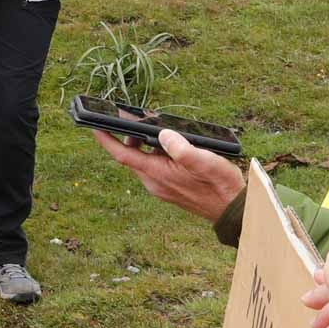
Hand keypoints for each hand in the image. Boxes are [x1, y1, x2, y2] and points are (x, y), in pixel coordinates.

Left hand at [92, 127, 243, 221]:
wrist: (234, 211)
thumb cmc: (220, 186)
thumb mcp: (204, 162)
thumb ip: (181, 148)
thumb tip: (163, 134)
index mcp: (157, 175)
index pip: (122, 155)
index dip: (106, 139)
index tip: (94, 124)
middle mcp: (154, 182)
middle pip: (131, 155)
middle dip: (127, 136)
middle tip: (132, 117)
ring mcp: (161, 186)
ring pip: (143, 160)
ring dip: (143, 143)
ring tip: (154, 127)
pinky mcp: (170, 187)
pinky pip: (154, 166)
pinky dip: (155, 152)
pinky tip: (169, 144)